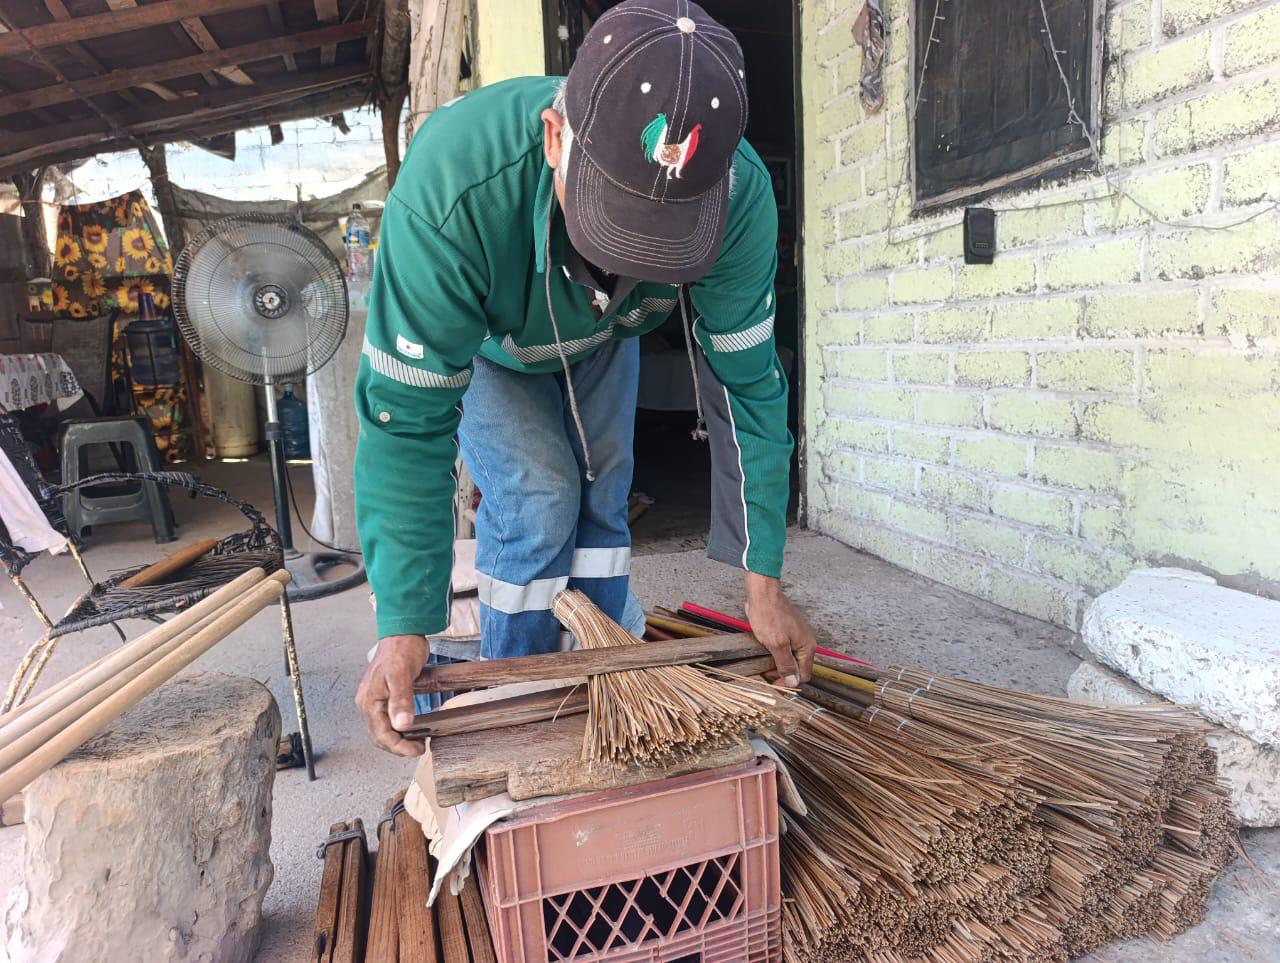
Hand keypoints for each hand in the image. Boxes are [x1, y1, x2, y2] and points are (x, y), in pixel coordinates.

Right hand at [356, 634, 429, 756]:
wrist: (403, 631)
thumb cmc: (401, 649)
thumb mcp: (401, 675)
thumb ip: (401, 701)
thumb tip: (402, 725)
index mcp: (369, 700)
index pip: (381, 734)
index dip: (399, 746)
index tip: (417, 750)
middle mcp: (368, 702)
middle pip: (380, 735)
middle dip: (398, 746)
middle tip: (419, 748)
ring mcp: (375, 699)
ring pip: (383, 729)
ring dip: (398, 739)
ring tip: (416, 741)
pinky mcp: (384, 695)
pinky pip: (387, 718)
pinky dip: (398, 727)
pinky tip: (412, 727)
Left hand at [743, 573, 815, 686]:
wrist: (763, 595)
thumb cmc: (770, 616)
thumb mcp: (776, 644)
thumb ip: (786, 664)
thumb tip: (793, 682)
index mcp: (808, 646)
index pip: (804, 674)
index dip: (789, 682)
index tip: (774, 684)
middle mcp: (806, 642)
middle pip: (798, 667)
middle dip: (784, 674)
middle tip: (767, 676)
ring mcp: (797, 636)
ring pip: (791, 659)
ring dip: (779, 665)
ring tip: (764, 666)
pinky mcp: (788, 632)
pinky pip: (786, 649)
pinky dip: (777, 655)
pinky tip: (766, 655)